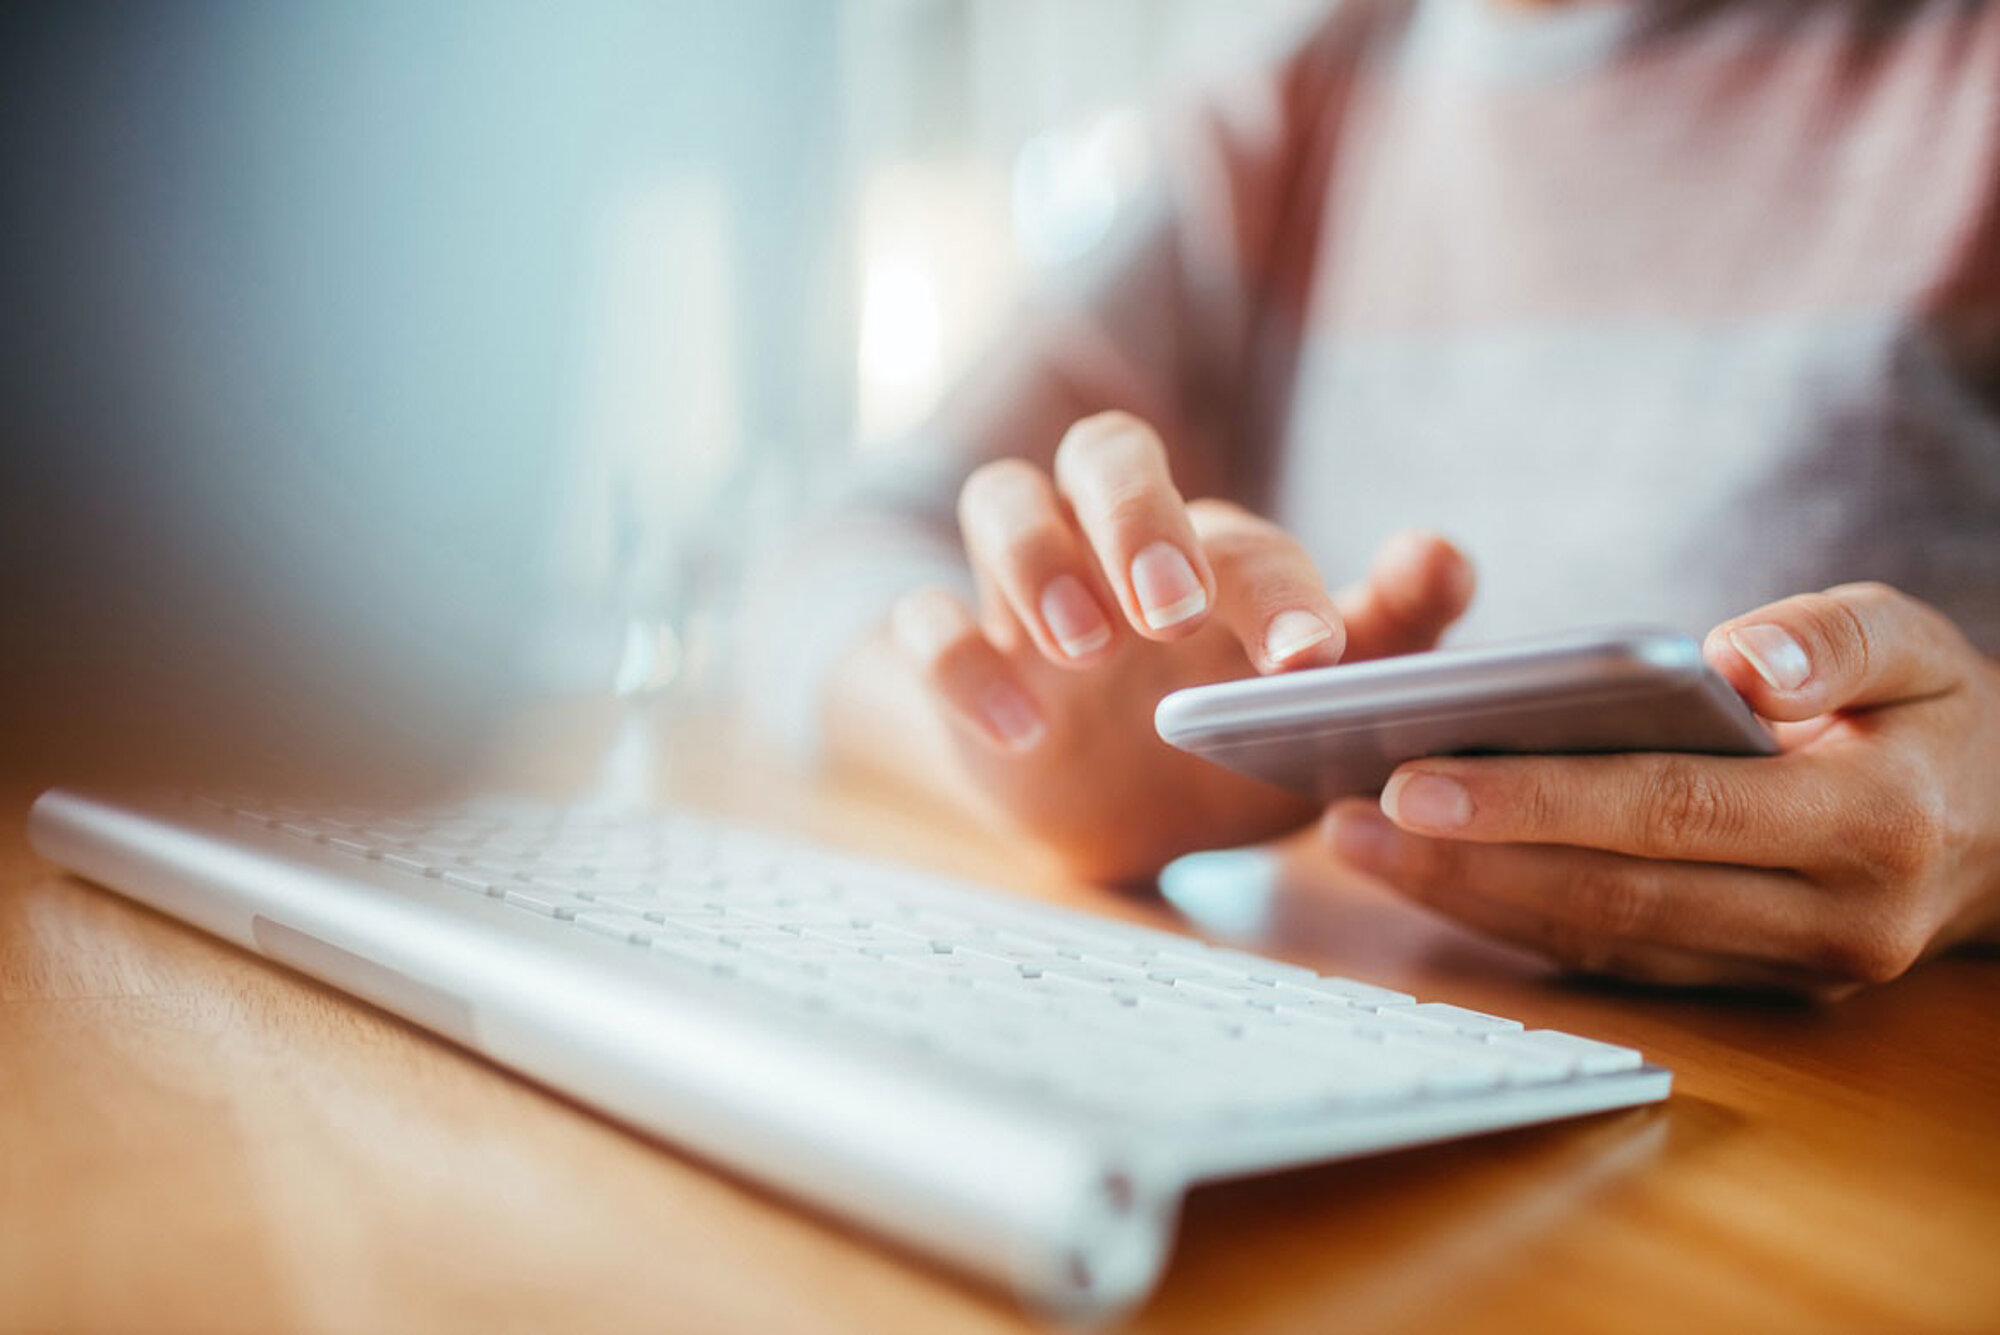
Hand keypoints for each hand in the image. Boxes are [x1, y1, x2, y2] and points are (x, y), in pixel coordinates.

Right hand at [884, 411, 1473, 881]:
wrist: (1143, 821)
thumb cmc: (1242, 737)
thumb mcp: (1322, 702)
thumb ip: (1393, 627)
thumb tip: (1444, 553)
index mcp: (1209, 544)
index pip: (1235, 530)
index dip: (1274, 586)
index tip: (1312, 662)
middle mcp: (1112, 539)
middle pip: (1104, 454)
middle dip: (1137, 518)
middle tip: (1175, 611)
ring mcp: (1026, 592)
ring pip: (1000, 499)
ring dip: (1040, 562)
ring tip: (1088, 647)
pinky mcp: (963, 652)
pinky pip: (926, 623)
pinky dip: (962, 663)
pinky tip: (1019, 730)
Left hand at [1322, 583, 1999, 995]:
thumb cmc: (1938, 711)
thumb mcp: (1918, 642)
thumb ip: (1835, 637)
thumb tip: (1738, 660)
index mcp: (1872, 823)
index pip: (1670, 810)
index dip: (1534, 799)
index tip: (1412, 777)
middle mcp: (1828, 921)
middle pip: (1612, 892)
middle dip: (1467, 861)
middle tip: (1345, 818)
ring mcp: (1784, 970)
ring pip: (1598, 940)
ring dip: (1466, 900)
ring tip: (1352, 844)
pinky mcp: (1744, 986)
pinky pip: (1611, 958)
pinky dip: (1511, 921)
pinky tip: (1425, 878)